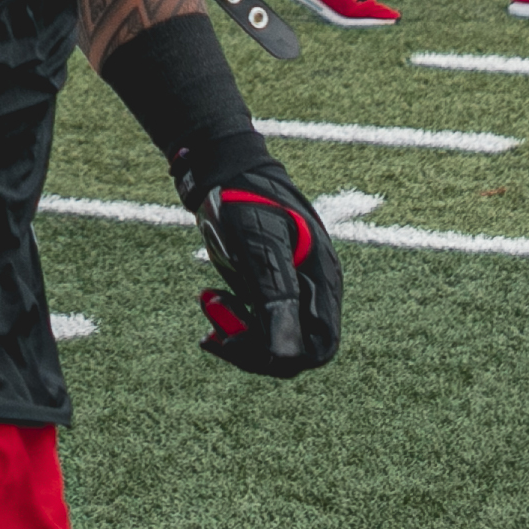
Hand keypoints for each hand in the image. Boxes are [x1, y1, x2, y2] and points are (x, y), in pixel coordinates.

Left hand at [180, 144, 342, 376]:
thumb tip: (287, 360)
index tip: (237, 341)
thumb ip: (277, 301)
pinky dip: (233, 324)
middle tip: (215, 329)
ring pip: (274, 340)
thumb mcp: (258, 250)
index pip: (319, 348)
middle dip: (253, 349)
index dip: (282, 357)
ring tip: (207, 305)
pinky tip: (208, 306)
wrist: (225, 168)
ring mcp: (293, 288)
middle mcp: (313, 290)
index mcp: (322, 281)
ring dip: (238, 336)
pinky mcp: (270, 286)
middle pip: (296, 350)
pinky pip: (259, 322)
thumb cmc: (244, 201)